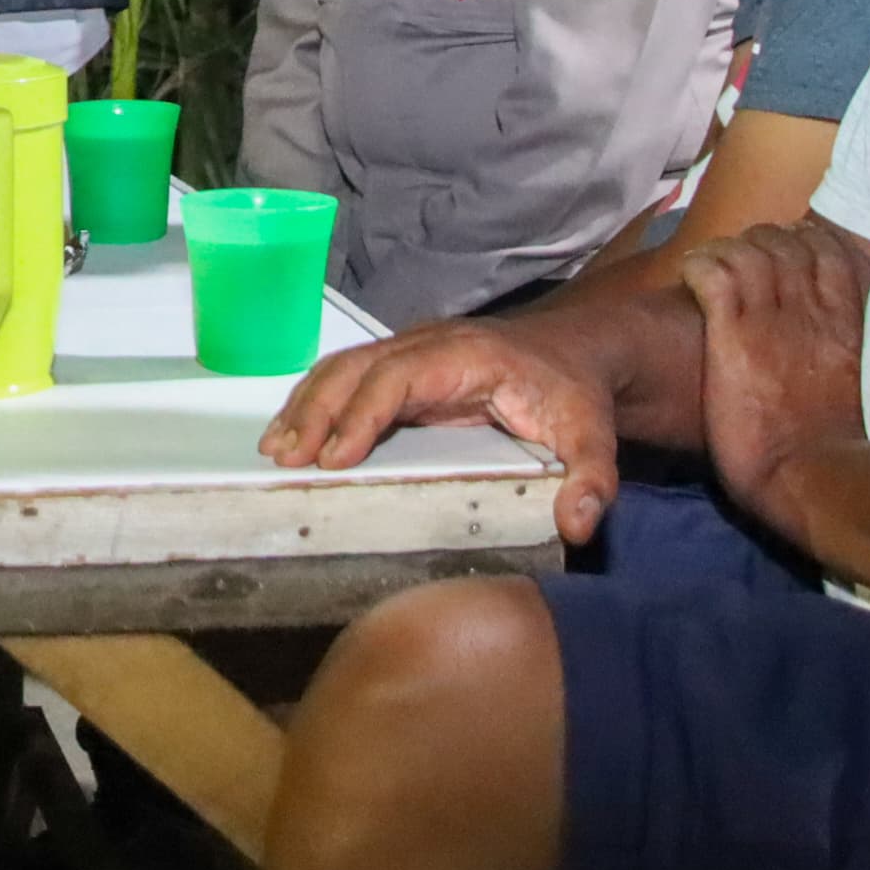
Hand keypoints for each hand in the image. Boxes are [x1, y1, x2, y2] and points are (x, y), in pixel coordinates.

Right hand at [258, 312, 623, 544]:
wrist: (575, 352)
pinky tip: (293, 435)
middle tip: (286, 460)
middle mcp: (429, 344)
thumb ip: (593, 478)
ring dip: (305, 405)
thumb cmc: (576, 393)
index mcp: (467, 355)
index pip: (398, 377)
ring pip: (343, 367)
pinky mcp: (401, 368)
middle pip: (356, 367)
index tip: (334, 460)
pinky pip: (348, 377)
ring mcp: (411, 352)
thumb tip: (577, 524)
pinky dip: (314, 402)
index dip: (362, 415)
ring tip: (275, 451)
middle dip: (316, 411)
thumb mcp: (594, 435)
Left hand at [678, 220, 869, 530]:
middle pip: (785, 242)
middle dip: (760, 240)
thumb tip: (841, 354)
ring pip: (748, 249)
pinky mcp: (734, 335)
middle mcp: (811, 312)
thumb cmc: (832, 450)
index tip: (787, 246)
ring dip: (726, 250)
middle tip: (741, 256)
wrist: (812, 476)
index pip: (828, 251)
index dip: (803, 239)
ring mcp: (772, 320)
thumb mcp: (856, 392)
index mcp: (843, 325)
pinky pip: (714, 274)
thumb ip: (845, 359)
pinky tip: (689, 274)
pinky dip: (699, 264)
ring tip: (710, 265)